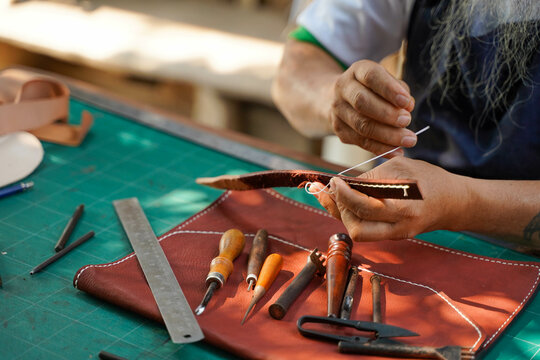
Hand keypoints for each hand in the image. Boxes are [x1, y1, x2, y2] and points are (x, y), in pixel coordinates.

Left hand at [310, 157, 469, 241]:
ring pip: (358, 233)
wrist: (456, 202)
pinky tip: (342, 202)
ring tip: (333, 196)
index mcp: (403, 206)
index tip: (333, 180)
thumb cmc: (429, 179)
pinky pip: (366, 230)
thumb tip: (345, 183)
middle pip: (356, 227)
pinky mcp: (393, 236)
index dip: (343, 193)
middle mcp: (399, 226)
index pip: (363, 205)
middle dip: (339, 207)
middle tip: (332, 188)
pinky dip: (351, 217)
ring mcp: (396, 234)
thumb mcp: (401, 167)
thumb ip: (373, 176)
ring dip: (342, 215)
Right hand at [330, 60, 416, 155]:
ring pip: (361, 125)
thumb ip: (399, 90)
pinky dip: (380, 149)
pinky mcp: (339, 130)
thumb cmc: (372, 89)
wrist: (338, 99)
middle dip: (387, 114)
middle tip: (407, 121)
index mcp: (357, 71)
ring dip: (387, 135)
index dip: (389, 89)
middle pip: (362, 103)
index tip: (406, 102)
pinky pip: (361, 142)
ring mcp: (338, 111)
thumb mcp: (385, 81)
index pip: (371, 77)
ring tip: (408, 140)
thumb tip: (408, 107)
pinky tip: (397, 152)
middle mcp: (343, 89)